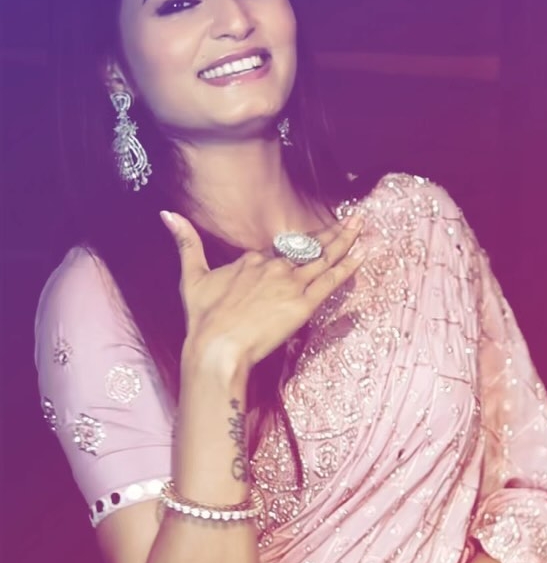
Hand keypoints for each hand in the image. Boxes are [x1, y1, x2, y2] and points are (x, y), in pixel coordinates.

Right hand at [160, 211, 363, 378]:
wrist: (217, 346)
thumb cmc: (204, 317)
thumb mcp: (192, 276)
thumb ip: (186, 243)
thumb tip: (167, 215)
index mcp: (252, 259)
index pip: (281, 249)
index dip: (299, 243)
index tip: (315, 236)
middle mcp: (274, 266)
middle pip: (308, 247)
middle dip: (333, 233)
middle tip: (355, 218)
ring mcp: (291, 283)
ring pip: (323, 258)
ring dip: (346, 240)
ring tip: (362, 226)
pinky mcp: (303, 304)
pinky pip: (330, 280)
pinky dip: (348, 266)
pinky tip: (362, 253)